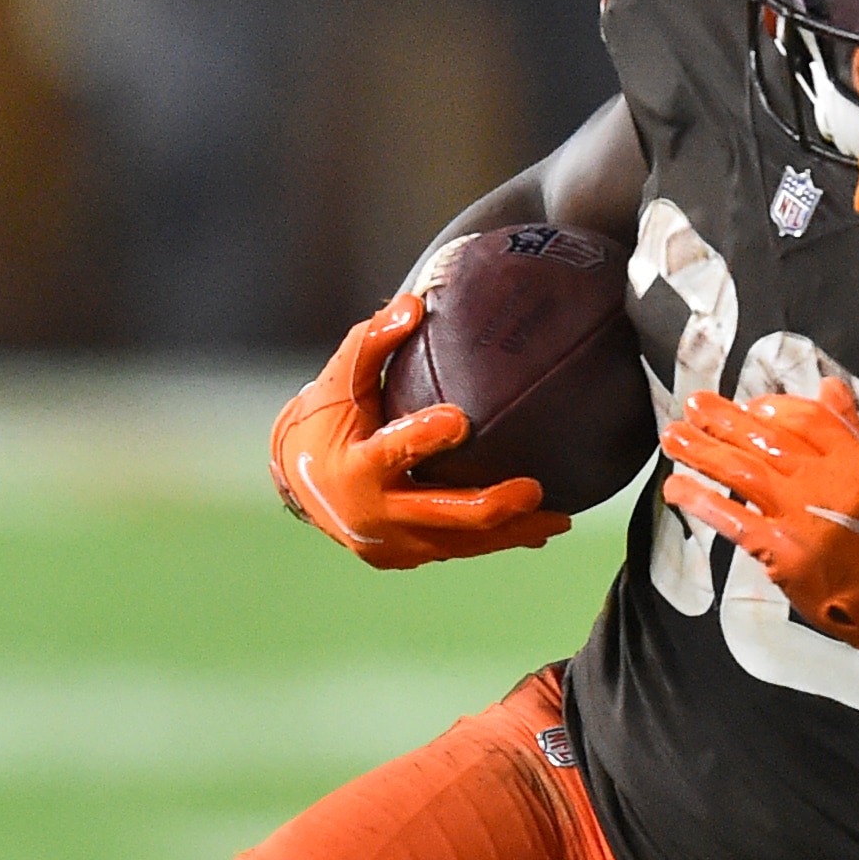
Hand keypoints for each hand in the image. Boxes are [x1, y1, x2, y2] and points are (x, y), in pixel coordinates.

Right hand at [268, 294, 569, 571]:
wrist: (298, 479)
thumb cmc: (327, 417)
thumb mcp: (342, 376)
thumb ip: (375, 340)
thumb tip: (414, 303)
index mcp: (353, 468)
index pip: (390, 452)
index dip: (422, 439)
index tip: (460, 420)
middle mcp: (373, 514)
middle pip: (441, 514)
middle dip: (491, 505)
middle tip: (534, 488)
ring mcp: (391, 544)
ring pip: (460, 543)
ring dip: (510, 534)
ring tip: (560, 520)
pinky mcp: (405, 556)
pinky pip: (457, 549)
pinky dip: (495, 541)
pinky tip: (536, 532)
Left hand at [658, 380, 858, 660]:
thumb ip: (849, 432)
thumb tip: (828, 385)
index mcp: (855, 463)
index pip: (806, 419)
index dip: (772, 407)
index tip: (747, 404)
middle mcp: (826, 484)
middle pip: (766, 440)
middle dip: (723, 419)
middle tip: (693, 405)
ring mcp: (800, 518)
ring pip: (742, 472)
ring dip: (701, 452)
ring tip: (672, 437)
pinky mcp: (781, 551)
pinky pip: (732, 519)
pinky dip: (701, 500)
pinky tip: (676, 487)